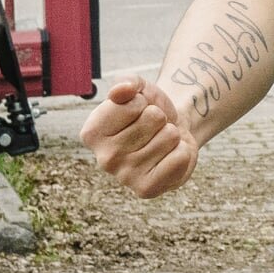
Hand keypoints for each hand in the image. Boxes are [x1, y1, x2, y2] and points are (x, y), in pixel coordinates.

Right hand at [84, 73, 199, 197]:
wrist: (174, 132)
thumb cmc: (150, 110)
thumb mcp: (139, 89)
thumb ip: (127, 82)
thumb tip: (121, 90)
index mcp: (91, 132)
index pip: (132, 103)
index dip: (143, 101)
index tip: (138, 111)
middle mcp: (103, 158)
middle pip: (153, 119)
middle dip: (160, 118)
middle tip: (153, 129)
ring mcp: (124, 177)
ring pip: (169, 136)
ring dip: (171, 134)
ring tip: (160, 141)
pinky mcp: (146, 189)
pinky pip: (179, 157)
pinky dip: (182, 151)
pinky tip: (169, 156)